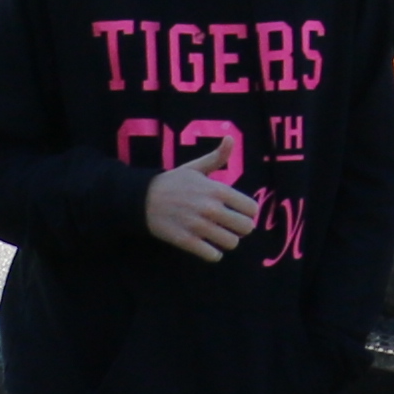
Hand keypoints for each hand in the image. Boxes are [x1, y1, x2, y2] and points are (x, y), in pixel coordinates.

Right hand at [139, 161, 262, 261]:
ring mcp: (198, 226)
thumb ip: (217, 157)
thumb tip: (230, 138)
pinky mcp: (186, 241)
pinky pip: (212, 255)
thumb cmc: (173, 183)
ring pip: (231, 243)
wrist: (142, 199)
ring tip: (220, 236)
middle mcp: (211, 208)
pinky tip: (208, 246)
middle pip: (246, 227)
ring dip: (228, 241)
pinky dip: (214, 254)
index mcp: (217, 190)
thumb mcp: (195, 167)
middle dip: (241, 228)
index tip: (240, 212)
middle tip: (231, 226)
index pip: (251, 208)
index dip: (249, 212)